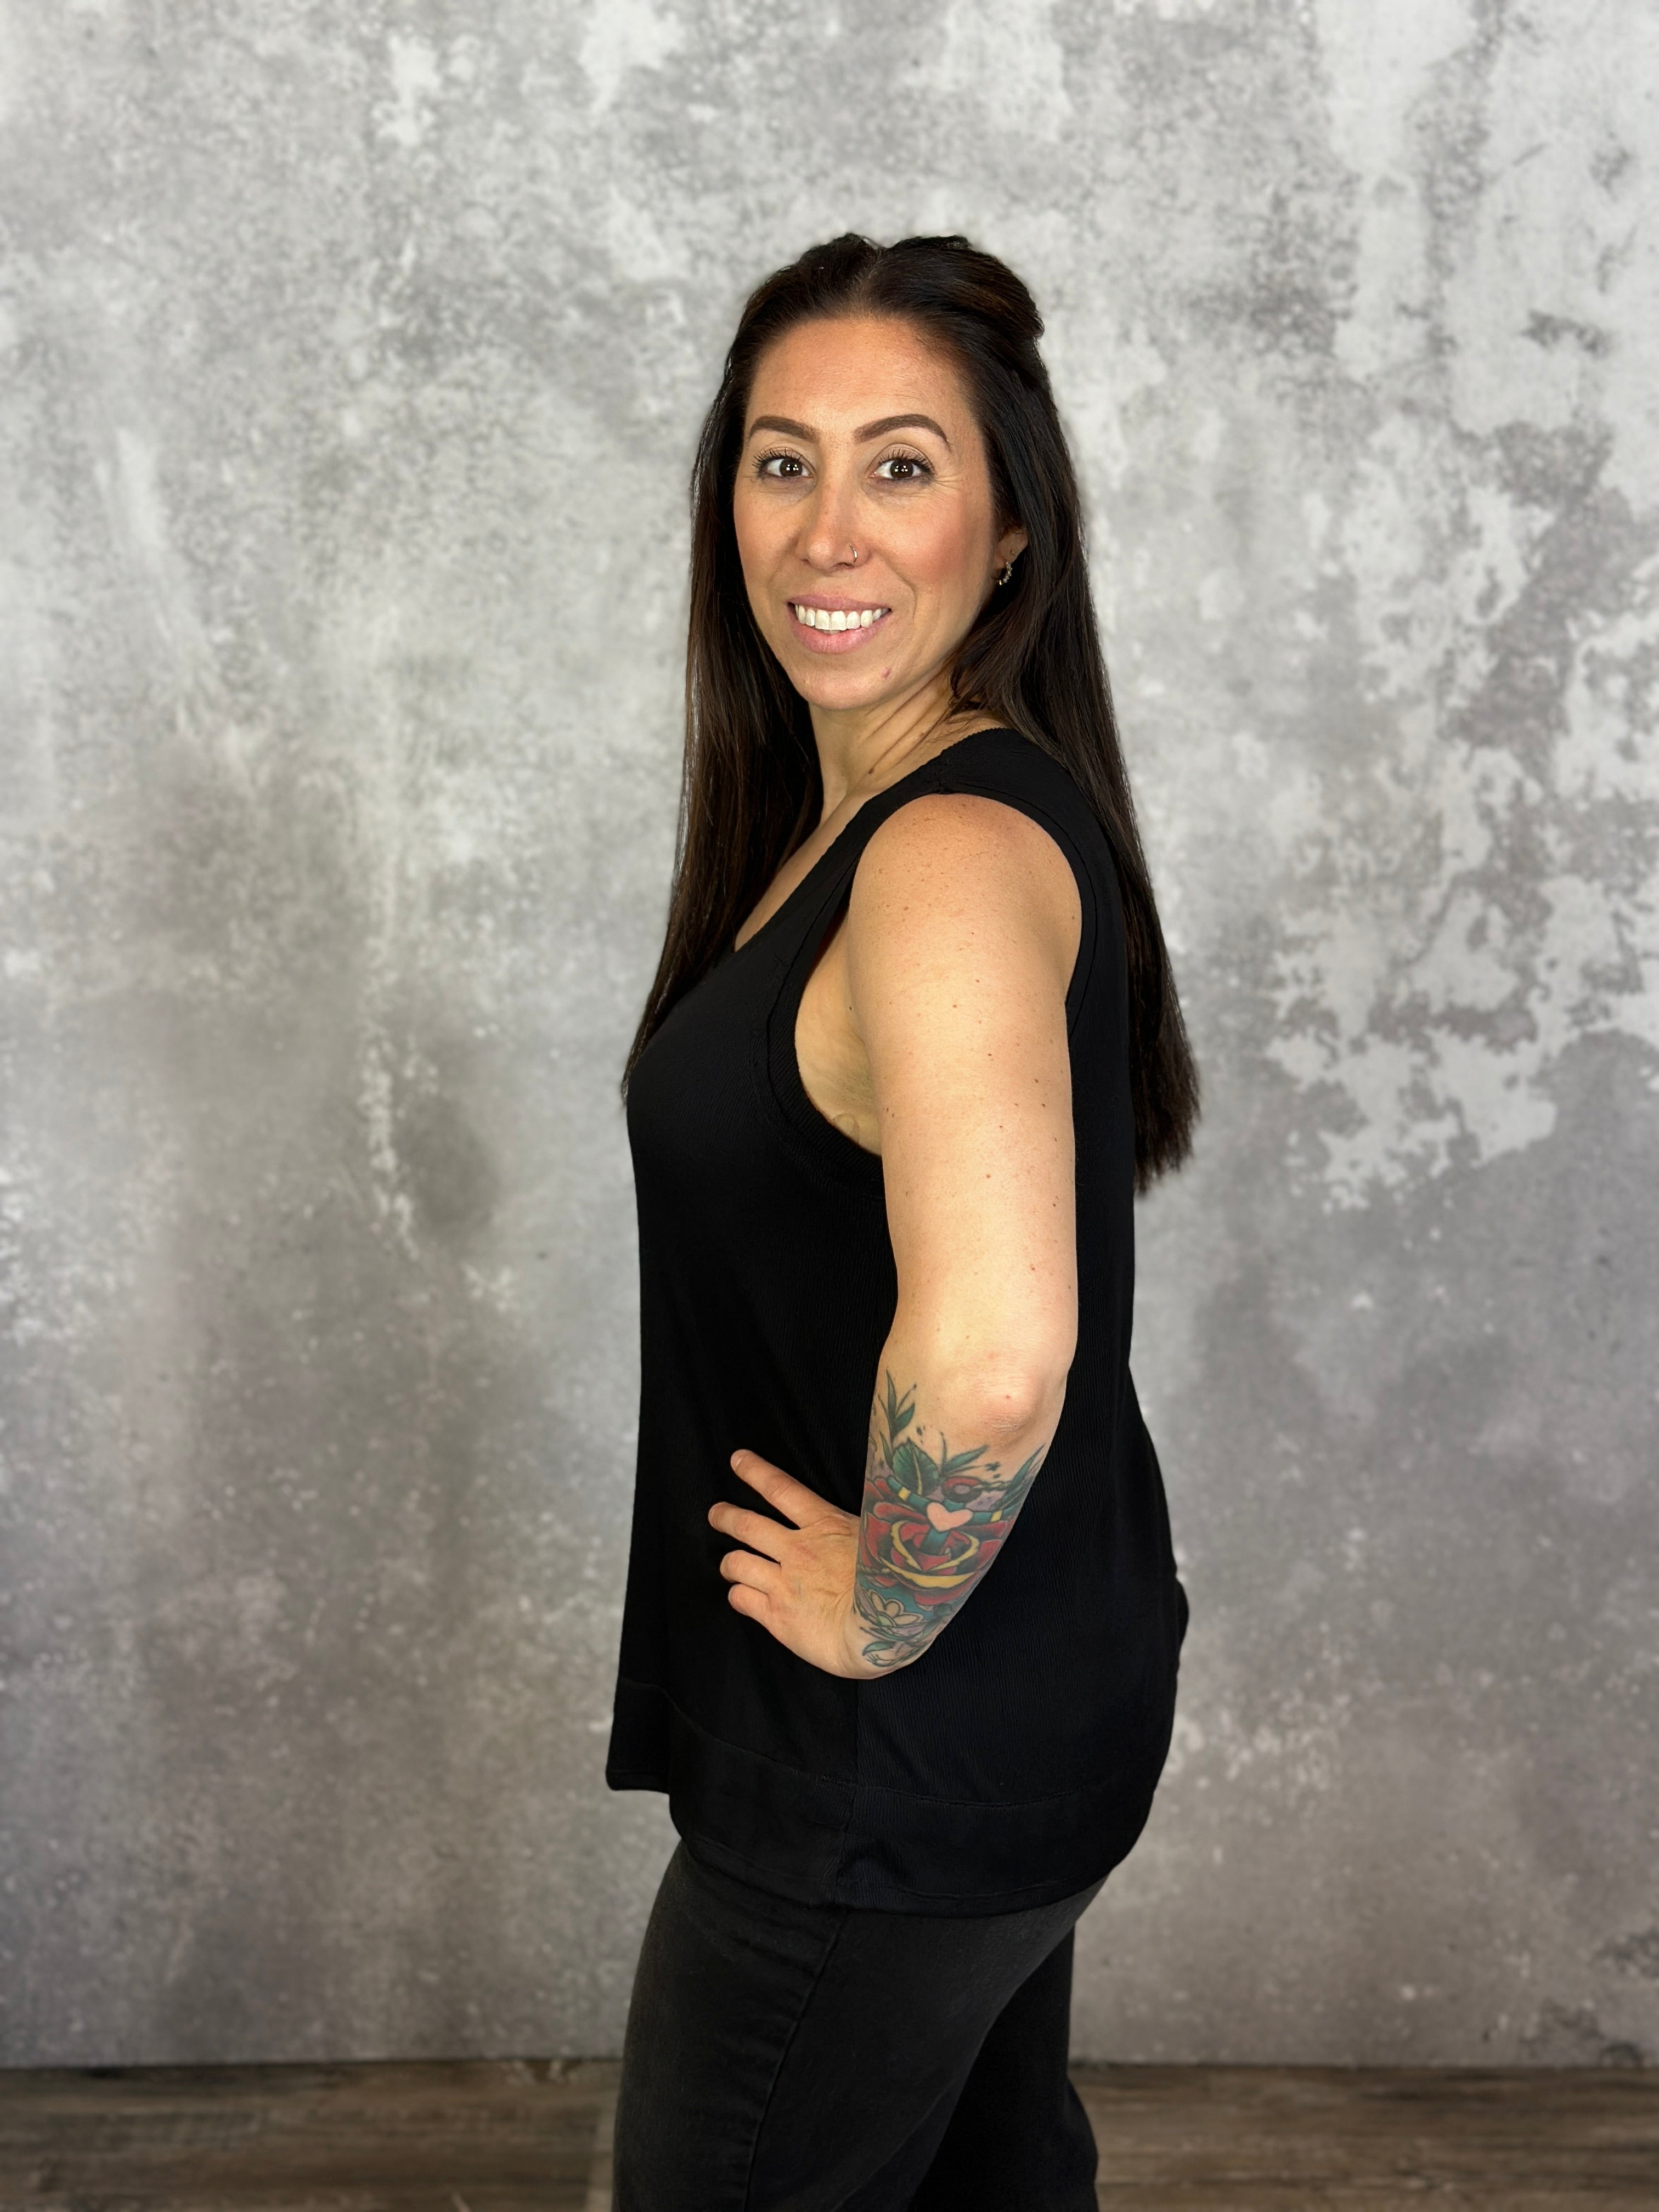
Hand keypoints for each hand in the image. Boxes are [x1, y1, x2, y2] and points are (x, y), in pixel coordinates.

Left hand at [708, 1450, 882, 1679]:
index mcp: (825, 1525)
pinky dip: (737, 1594)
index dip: (755, 1472)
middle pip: (748, 1525)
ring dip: (729, 1561)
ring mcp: (784, 1583)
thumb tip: (872, 1511)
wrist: (884, 1628)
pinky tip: (740, 1596)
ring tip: (727, 1563)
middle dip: (727, 1517)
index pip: (781, 1489)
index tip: (737, 1460)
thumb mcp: (880, 1537)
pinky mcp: (777, 1616)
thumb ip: (861, 1525)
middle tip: (716, 1513)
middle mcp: (798, 1550)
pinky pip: (742, 1599)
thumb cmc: (895, 1583)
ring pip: (737, 1562)